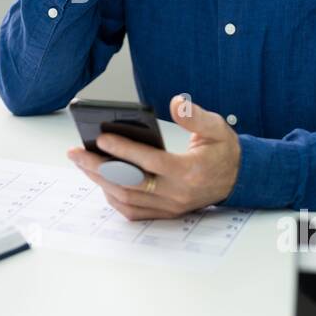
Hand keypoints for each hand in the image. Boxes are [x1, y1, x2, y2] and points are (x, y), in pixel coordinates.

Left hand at [66, 94, 240, 219]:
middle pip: (130, 184)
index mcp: (189, 171)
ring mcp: (170, 206)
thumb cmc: (224, 151)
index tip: (101, 139)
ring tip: (81, 163)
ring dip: (100, 182)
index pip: (150, 162)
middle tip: (75, 152)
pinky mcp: (166, 213)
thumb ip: (195, 116)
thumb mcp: (217, 128)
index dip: (124, 151)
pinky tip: (100, 180)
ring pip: (127, 199)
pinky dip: (113, 198)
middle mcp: (177, 193)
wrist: (239, 178)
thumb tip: (176, 102)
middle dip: (98, 167)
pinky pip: (133, 211)